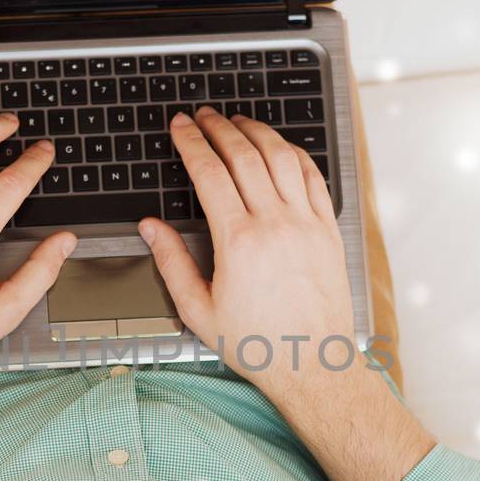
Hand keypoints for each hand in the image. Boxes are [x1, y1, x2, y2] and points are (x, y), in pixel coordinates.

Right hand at [140, 107, 434, 480]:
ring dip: (258, 132)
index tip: (181, 127)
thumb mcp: (198, 311)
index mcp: (238, 242)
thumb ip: (171, 263)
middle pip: (245, 156)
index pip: (210, 173)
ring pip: (282, 158)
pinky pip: (313, 177)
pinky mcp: (328, 230)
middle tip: (204, 116)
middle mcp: (275, 225)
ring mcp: (306, 224)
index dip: (192, 143)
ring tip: (238, 121)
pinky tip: (280, 147)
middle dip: (220, 128)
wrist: (311, 364)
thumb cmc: (257, 344)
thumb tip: (151, 227)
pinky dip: (294, 154)